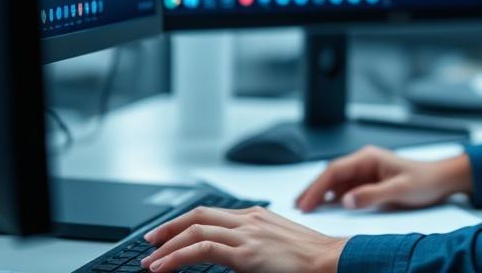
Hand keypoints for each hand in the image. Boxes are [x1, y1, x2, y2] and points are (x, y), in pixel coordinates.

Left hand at [140, 205, 345, 272]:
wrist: (332, 261)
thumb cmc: (310, 259)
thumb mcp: (276, 245)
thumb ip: (252, 245)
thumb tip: (232, 257)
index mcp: (255, 216)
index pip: (210, 214)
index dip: (183, 223)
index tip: (166, 235)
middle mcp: (248, 219)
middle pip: (197, 215)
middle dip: (168, 228)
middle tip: (149, 242)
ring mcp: (246, 234)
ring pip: (194, 230)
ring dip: (167, 245)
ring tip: (150, 261)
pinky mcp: (247, 253)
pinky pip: (202, 249)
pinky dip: (177, 256)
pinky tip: (163, 267)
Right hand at [295, 145, 471, 211]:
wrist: (441, 180)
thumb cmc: (424, 181)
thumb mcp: (399, 190)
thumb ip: (371, 195)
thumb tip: (346, 200)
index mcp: (368, 158)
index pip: (334, 171)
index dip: (317, 187)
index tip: (305, 202)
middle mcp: (364, 162)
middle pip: (331, 174)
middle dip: (313, 189)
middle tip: (298, 205)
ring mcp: (366, 171)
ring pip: (336, 181)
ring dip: (321, 192)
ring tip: (306, 205)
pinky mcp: (370, 181)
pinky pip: (346, 188)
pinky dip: (333, 196)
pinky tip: (326, 205)